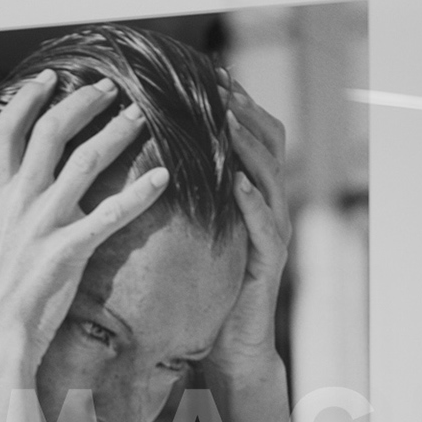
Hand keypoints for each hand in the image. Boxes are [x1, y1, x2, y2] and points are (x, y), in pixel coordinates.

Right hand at [0, 71, 169, 374]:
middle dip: (82, 103)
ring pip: (87, 161)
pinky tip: (164, 176)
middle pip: (53, 132)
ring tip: (141, 115)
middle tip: (108, 88)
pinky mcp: (71, 249)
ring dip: (117, 133)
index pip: (8, 131)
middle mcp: (20, 200)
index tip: (49, 79)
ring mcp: (46, 223)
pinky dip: (140, 192)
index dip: (28, 99)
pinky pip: (113, 213)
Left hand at [207, 72, 291, 380]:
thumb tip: (146, 160)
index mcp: (253, 196)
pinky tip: (237, 182)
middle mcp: (270, 208)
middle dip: (245, 112)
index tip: (214, 74)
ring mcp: (274, 233)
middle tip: (221, 85)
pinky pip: (266, 226)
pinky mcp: (269, 263)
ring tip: (228, 119)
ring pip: (271, 177)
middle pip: (270, 145)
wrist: (229, 347)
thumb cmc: (207, 290)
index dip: (239, 105)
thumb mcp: (194, 235)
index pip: (254, 137)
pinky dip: (253, 201)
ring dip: (248, 146)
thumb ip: (186, 199)